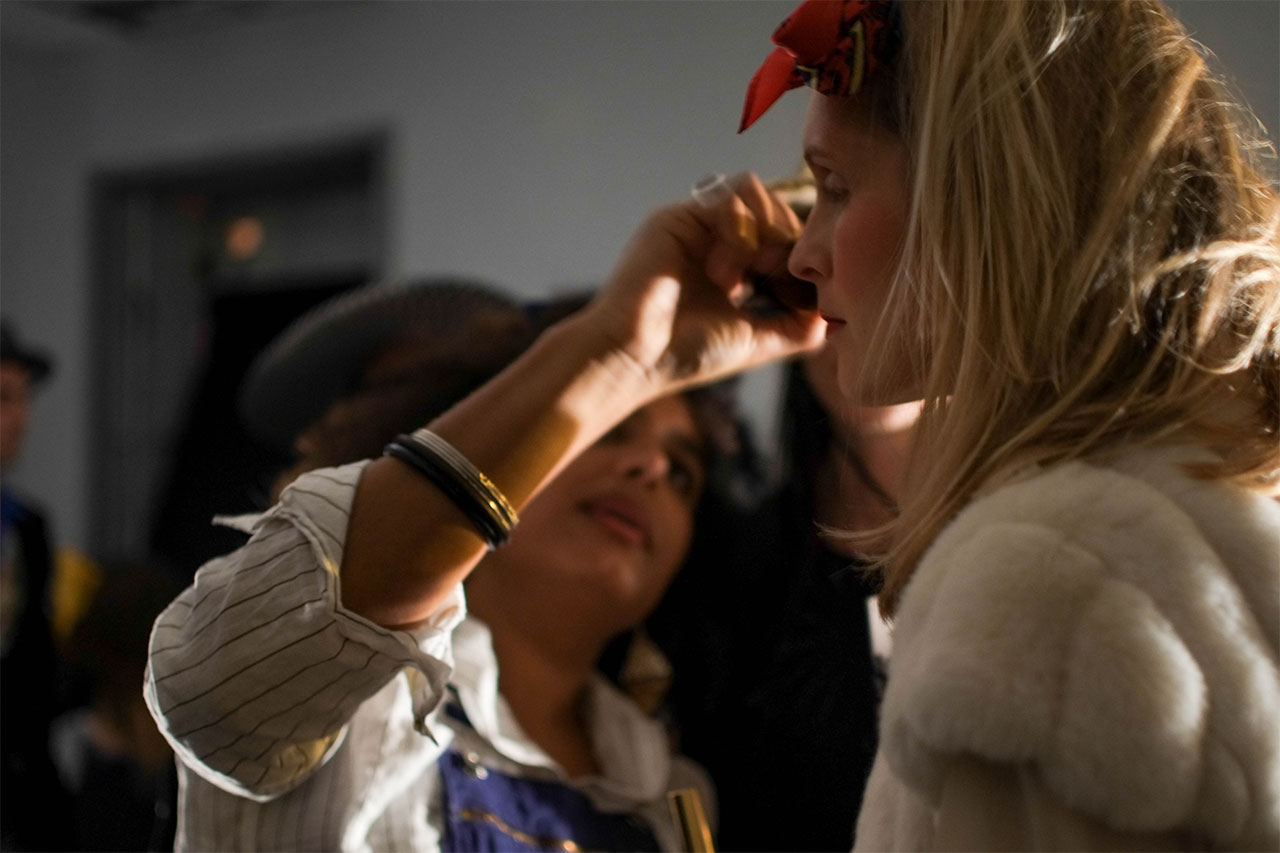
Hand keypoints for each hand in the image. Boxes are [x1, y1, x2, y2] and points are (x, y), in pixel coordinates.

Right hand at [586, 172, 825, 396]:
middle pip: (778, 213)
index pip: (786, 241)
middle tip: (778, 280)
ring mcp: (699, 227)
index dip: (800, 258)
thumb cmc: (689, 354)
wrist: (636, 357)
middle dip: (789, 244)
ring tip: (750, 273)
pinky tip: (726, 265)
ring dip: (767, 230)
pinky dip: (742, 224)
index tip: (799, 291)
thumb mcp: (759, 340)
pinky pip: (733, 194)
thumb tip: (835, 311)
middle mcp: (718, 244)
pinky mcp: (681, 215)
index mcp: (736, 272)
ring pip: (759, 194)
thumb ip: (798, 325)